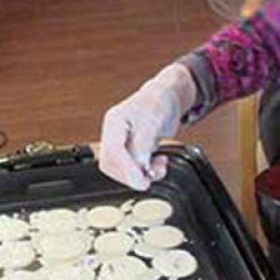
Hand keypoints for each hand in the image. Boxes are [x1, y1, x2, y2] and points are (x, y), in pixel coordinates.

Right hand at [98, 64, 197, 190]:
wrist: (167, 98)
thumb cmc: (160, 102)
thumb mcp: (154, 121)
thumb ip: (144, 145)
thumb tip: (139, 166)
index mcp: (114, 122)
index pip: (113, 151)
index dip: (126, 169)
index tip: (142, 181)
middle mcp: (113, 134)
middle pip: (112, 164)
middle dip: (133, 174)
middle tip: (152, 175)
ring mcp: (120, 143)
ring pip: (121, 170)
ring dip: (141, 174)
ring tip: (159, 166)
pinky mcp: (129, 151)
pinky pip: (131, 169)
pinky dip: (146, 172)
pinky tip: (157, 164)